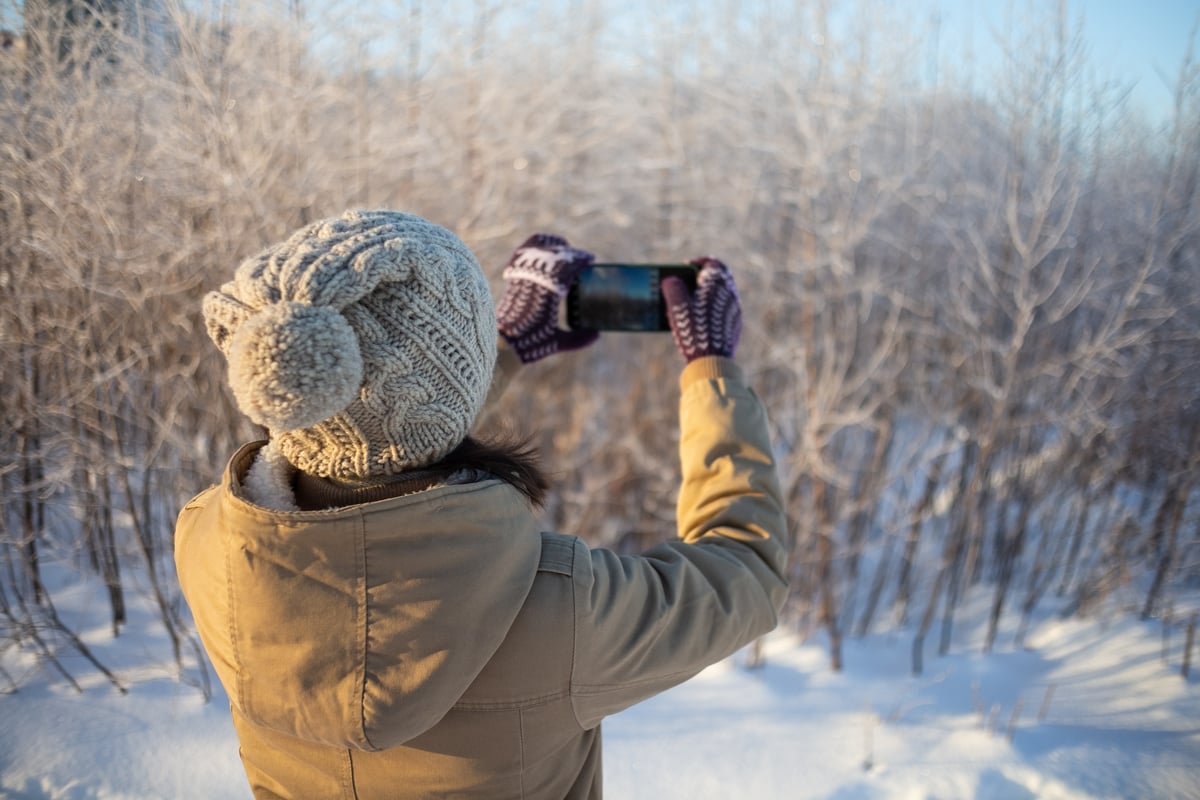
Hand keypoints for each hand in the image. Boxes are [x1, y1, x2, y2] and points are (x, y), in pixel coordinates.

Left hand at [496, 233, 598, 362]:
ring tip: (564, 248)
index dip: (580, 260)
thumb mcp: (556, 342)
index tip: (590, 259)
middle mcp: (533, 281)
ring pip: (537, 249)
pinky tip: (544, 244)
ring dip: (553, 245)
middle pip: (554, 256)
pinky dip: (534, 244)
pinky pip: (523, 251)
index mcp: (548, 294)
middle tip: (581, 258)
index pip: (567, 268)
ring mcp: (522, 277)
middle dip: (570, 253)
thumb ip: (578, 339)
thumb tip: (598, 334)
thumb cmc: (530, 342)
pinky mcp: (513, 277)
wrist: (502, 342)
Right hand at [661, 257, 741, 361]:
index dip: (698, 262)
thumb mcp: (677, 306)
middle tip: (687, 283)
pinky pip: (724, 309)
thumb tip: (671, 280)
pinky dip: (713, 308)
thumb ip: (673, 287)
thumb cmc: (694, 329)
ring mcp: (734, 310)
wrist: (713, 359)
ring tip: (691, 302)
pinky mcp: (735, 325)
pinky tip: (700, 319)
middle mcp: (730, 293)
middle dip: (703, 278)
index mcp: (717, 283)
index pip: (712, 262)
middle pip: (719, 277)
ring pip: (722, 294)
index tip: (685, 266)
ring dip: (708, 294)